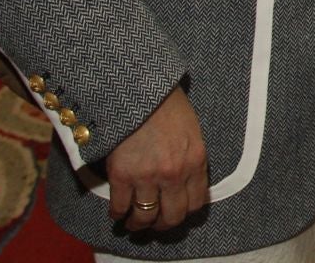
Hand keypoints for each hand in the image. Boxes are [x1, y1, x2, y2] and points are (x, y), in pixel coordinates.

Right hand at [105, 87, 208, 232]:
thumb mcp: (193, 133)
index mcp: (196, 161)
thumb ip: (191, 160)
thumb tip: (187, 183)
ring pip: (145, 217)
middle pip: (172, 216)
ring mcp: (148, 176)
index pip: (197, 203)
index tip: (177, 212)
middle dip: (164, 224)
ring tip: (134, 223)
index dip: (185, 212)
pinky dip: (117, 214)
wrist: (139, 90)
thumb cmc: (168, 106)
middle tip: (156, 224)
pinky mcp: (122, 175)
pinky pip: (120, 207)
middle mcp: (175, 174)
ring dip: (139, 224)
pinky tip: (117, 212)